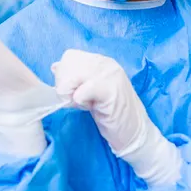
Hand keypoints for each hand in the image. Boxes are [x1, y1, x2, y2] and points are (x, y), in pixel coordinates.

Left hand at [51, 49, 180, 184]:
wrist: (135, 133)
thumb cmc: (112, 115)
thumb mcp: (90, 92)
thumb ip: (76, 78)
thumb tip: (55, 67)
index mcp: (102, 62)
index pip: (70, 57)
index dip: (64, 75)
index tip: (75, 92)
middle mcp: (108, 64)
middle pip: (69, 64)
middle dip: (65, 84)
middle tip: (79, 101)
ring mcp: (111, 76)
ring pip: (74, 75)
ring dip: (72, 93)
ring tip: (85, 105)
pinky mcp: (112, 92)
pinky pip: (82, 91)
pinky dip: (79, 101)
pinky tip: (90, 108)